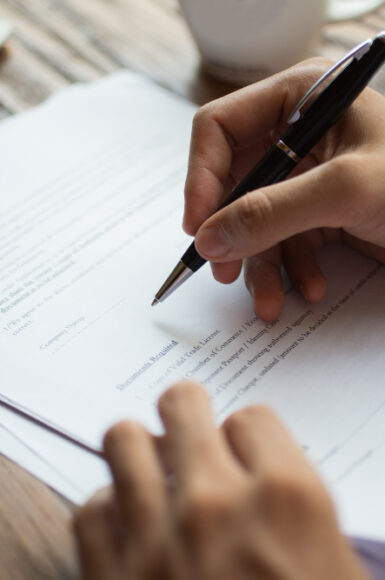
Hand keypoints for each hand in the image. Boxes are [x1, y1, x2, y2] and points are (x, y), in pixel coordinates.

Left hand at [74, 381, 367, 579]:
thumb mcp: (335, 573)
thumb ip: (295, 510)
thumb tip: (263, 478)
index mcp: (289, 498)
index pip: (252, 417)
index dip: (248, 436)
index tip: (244, 453)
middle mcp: (217, 503)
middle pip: (182, 405)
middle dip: (188, 411)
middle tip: (188, 428)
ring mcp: (156, 540)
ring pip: (123, 440)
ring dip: (139, 449)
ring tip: (151, 465)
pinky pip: (91, 509)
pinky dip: (106, 508)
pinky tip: (126, 524)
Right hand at [183, 58, 384, 320]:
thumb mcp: (345, 190)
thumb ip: (272, 212)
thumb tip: (209, 238)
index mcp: (300, 98)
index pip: (220, 129)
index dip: (201, 178)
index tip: (197, 228)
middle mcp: (296, 132)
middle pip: (234, 182)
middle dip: (231, 232)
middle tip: (223, 270)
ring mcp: (305, 175)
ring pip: (255, 220)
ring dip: (261, 265)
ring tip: (270, 301)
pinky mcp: (316, 210)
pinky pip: (283, 240)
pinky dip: (291, 269)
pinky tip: (310, 287)